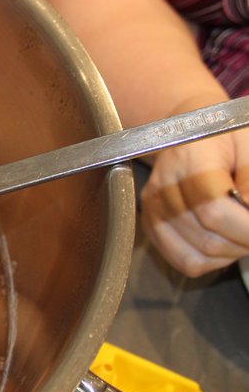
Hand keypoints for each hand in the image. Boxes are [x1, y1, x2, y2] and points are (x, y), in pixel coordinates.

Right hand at [140, 129, 248, 276]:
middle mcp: (163, 185)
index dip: (247, 228)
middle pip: (209, 238)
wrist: (193, 130)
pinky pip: (186, 261)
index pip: (214, 210)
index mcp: (189, 157)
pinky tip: (225, 238)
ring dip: (233, 250)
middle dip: (245, 240)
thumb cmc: (228, 135)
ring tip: (243, 229)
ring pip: (200, 254)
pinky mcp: (152, 225)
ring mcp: (154, 208)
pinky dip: (214, 259)